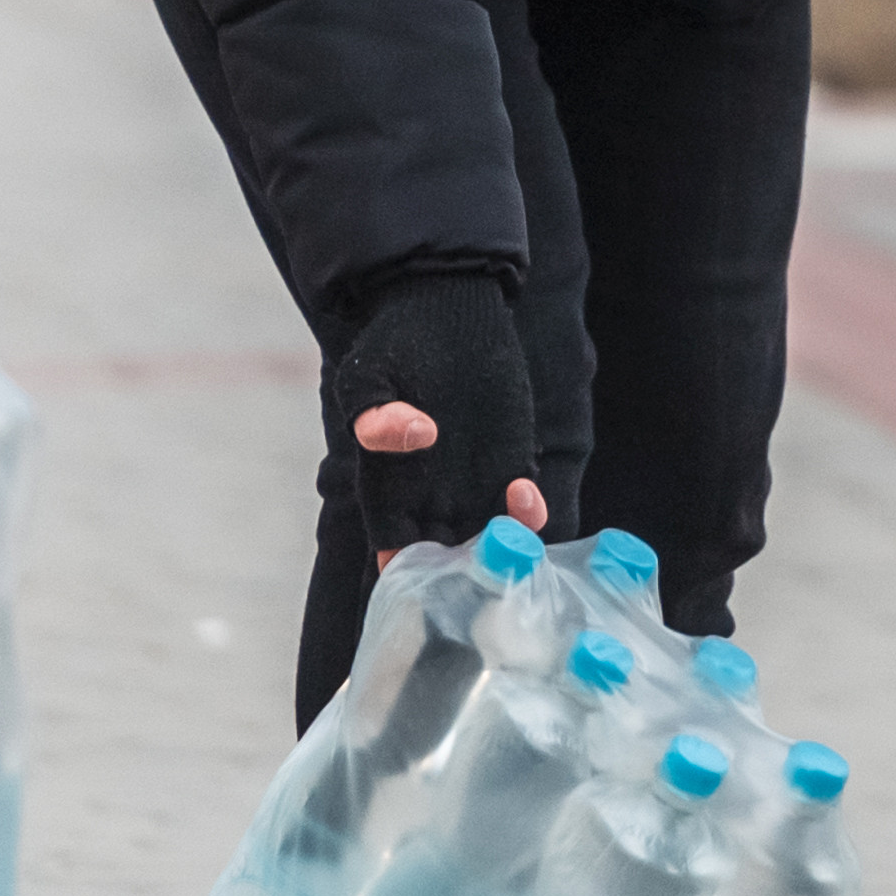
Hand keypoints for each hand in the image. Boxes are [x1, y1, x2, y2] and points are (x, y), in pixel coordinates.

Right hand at [328, 270, 547, 553]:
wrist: (446, 309)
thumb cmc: (393, 347)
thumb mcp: (367, 377)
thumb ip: (374, 413)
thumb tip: (412, 434)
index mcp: (388, 491)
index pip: (395, 557)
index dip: (407, 581)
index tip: (423, 587)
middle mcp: (431, 496)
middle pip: (447, 562)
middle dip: (462, 580)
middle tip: (477, 577)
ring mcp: (475, 480)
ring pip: (488, 540)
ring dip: (500, 551)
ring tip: (505, 538)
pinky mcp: (512, 457)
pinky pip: (522, 504)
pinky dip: (527, 512)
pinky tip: (524, 494)